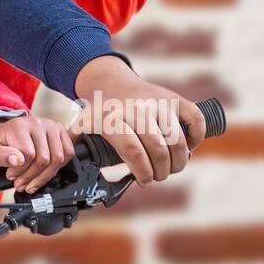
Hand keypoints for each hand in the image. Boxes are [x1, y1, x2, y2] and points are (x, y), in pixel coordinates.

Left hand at [0, 115, 75, 192]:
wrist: (8, 131)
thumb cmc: (2, 141)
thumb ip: (2, 156)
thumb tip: (17, 160)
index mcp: (19, 126)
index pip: (28, 154)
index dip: (20, 170)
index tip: (11, 176)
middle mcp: (38, 123)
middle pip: (44, 158)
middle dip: (31, 177)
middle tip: (21, 184)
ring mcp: (52, 126)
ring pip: (57, 158)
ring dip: (45, 176)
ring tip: (32, 182)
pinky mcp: (61, 131)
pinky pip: (68, 153)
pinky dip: (59, 167)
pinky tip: (46, 172)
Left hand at [72, 55, 206, 184]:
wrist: (113, 82)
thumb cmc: (100, 113)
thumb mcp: (83, 124)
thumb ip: (75, 142)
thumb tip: (66, 161)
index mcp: (114, 118)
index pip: (133, 151)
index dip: (142, 172)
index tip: (144, 181)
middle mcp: (137, 109)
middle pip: (158, 148)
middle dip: (161, 171)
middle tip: (159, 176)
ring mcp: (158, 103)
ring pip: (177, 139)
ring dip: (179, 161)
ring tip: (172, 167)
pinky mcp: (175, 99)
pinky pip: (195, 119)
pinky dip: (196, 137)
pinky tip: (188, 147)